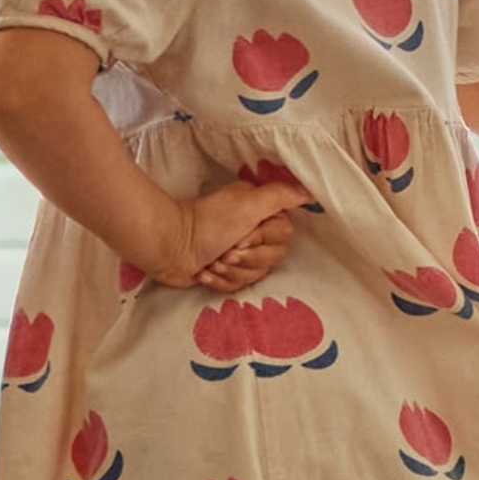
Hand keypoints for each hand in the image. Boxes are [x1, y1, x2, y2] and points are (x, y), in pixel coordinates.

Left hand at [160, 169, 302, 293]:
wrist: (169, 247)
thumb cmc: (208, 222)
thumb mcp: (248, 202)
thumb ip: (281, 195)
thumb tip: (309, 192)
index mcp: (261, 212)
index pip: (284, 234)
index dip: (263, 239)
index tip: (241, 235)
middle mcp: (254, 231)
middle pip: (274, 257)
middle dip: (247, 259)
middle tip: (225, 251)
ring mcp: (240, 254)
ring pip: (257, 274)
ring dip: (231, 271)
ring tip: (211, 262)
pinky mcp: (225, 273)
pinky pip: (238, 286)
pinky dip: (219, 281)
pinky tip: (204, 273)